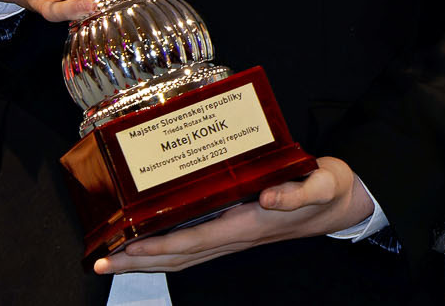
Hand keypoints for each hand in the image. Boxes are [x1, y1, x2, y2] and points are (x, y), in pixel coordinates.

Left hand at [94, 156, 373, 274]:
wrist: (342, 202)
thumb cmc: (329, 189)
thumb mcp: (322, 183)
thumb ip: (298, 192)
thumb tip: (269, 198)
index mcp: (249, 224)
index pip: (194, 240)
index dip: (158, 246)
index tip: (126, 248)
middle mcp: (236, 235)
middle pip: (178, 256)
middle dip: (139, 261)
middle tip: (102, 261)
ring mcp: (234, 236)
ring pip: (182, 256)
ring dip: (146, 259)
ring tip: (115, 257)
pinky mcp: (236, 229)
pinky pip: (193, 246)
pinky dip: (167, 249)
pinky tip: (151, 244)